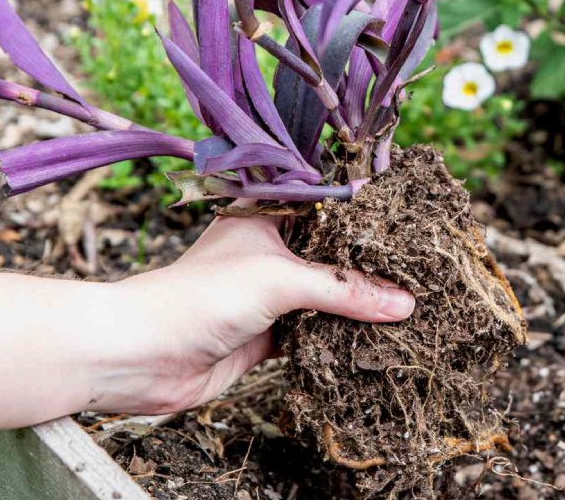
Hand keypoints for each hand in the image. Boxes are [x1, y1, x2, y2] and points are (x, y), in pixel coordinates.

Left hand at [96, 215, 415, 414]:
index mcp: (269, 217)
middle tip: (422, 268)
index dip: (370, 217)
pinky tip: (377, 339)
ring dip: (359, 304)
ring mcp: (270, 295)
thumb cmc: (198, 296)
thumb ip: (343, 289)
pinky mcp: (269, 335)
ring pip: (327, 296)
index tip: (416, 224)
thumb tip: (403, 303)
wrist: (142, 356)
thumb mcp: (279, 281)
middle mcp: (272, 252)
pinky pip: (317, 332)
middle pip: (333, 255)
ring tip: (413, 303)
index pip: (330, 209)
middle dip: (371, 266)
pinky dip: (342, 337)